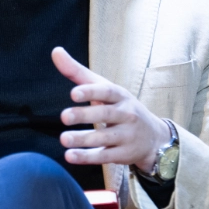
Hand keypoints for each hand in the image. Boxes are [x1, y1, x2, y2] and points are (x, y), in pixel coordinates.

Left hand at [53, 47, 167, 172]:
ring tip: (63, 139)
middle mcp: (126, 115)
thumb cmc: (120, 107)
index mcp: (120, 96)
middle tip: (64, 116)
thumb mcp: (104, 88)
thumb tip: (55, 51)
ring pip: (103, 138)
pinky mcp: (123, 154)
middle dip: (84, 116)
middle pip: (105, 114)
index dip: (91, 92)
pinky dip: (87, 157)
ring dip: (83, 139)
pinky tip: (70, 156)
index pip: (106, 91)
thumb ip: (78, 73)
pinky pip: (104, 156)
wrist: (153, 137)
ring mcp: (126, 136)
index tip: (73, 93)